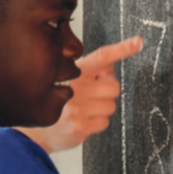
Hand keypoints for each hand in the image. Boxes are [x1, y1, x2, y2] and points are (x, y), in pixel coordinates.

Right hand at [18, 35, 143, 152]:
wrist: (35, 131)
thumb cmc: (56, 102)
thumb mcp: (69, 79)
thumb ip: (92, 71)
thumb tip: (111, 65)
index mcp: (74, 72)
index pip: (102, 58)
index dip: (122, 49)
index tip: (138, 42)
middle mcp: (76, 88)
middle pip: (114, 88)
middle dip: (107, 93)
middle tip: (92, 97)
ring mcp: (77, 108)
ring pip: (111, 107)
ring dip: (101, 110)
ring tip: (84, 111)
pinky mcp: (80, 127)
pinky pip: (104, 122)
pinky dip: (96, 123)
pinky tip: (82, 121)